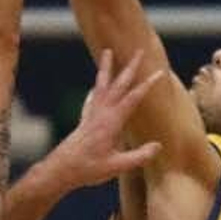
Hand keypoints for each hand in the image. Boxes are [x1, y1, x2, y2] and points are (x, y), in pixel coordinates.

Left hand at [48, 50, 164, 194]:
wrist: (61, 169)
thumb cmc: (88, 169)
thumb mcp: (117, 166)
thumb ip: (139, 156)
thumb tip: (158, 146)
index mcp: (111, 121)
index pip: (133, 98)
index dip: (147, 85)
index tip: (159, 72)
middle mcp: (101, 113)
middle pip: (118, 84)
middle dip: (130, 67)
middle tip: (138, 50)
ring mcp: (92, 114)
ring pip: (101, 84)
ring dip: (107, 67)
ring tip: (107, 51)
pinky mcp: (85, 119)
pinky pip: (93, 97)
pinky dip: (97, 87)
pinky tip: (97, 86)